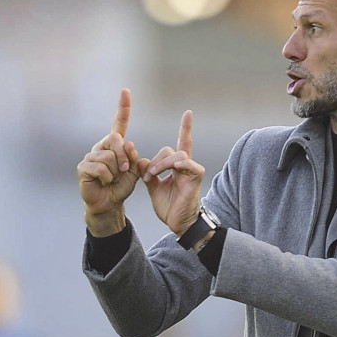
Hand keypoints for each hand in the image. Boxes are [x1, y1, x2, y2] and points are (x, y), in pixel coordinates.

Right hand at [78, 88, 141, 235]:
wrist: (109, 204)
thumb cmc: (120, 187)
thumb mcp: (134, 172)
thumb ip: (134, 158)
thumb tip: (129, 145)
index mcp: (114, 145)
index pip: (119, 123)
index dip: (123, 107)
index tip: (126, 91)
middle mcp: (101, 146)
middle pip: (115, 139)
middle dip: (123, 156)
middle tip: (124, 170)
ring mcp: (90, 156)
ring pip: (109, 157)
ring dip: (115, 172)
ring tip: (112, 180)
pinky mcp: (83, 167)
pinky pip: (100, 168)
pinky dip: (106, 178)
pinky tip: (103, 183)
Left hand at [140, 110, 205, 235]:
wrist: (178, 223)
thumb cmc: (169, 207)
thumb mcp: (154, 188)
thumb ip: (148, 173)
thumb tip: (141, 160)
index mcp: (177, 166)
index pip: (182, 143)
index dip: (186, 128)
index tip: (189, 113)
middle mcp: (186, 165)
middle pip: (169, 150)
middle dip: (155, 161)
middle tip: (147, 175)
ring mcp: (192, 170)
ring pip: (176, 154)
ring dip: (161, 164)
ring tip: (152, 176)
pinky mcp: (196, 176)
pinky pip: (187, 163)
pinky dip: (176, 165)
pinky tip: (169, 170)